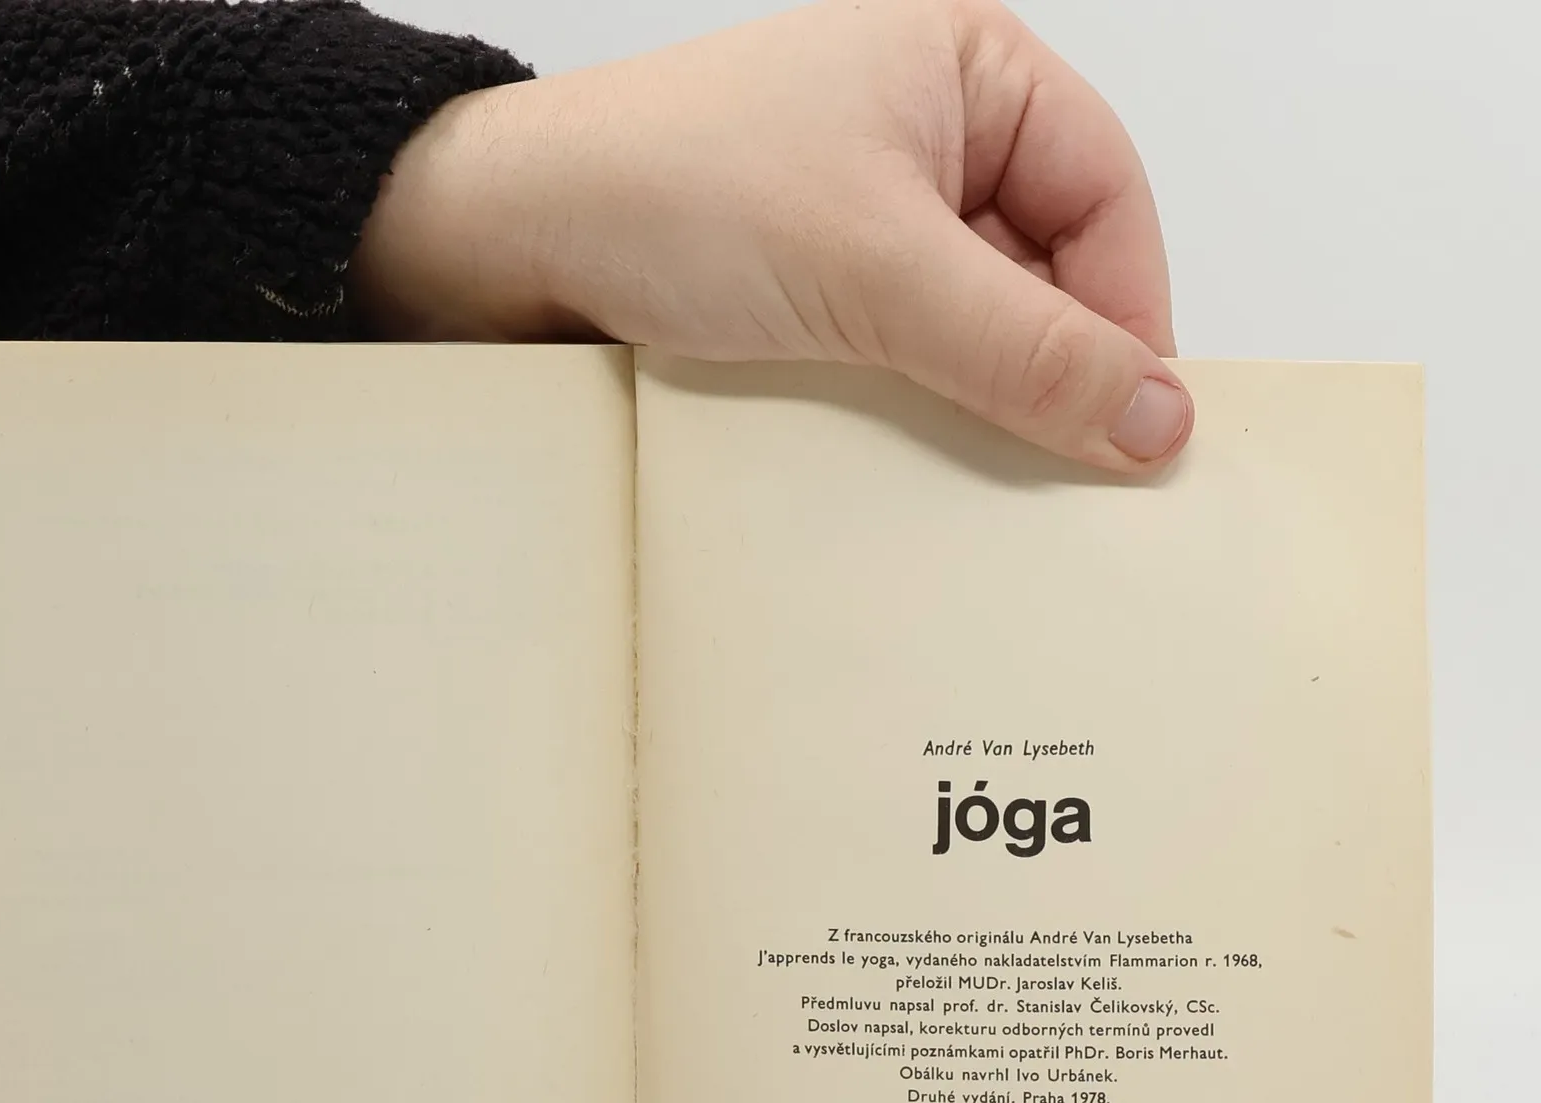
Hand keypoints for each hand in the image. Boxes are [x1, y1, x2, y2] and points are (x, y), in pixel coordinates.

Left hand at [354, 0, 1189, 471]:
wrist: (505, 240)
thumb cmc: (670, 192)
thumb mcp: (877, 271)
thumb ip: (1023, 350)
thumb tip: (1156, 421)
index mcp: (967, 70)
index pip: (1106, 199)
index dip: (1129, 317)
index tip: (1133, 430)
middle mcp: (924, 132)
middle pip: (1045, 267)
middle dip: (1049, 367)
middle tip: (1058, 473)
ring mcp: (862, 212)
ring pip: (969, 321)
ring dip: (972, 397)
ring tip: (969, 472)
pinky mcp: (808, 284)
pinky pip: (898, 353)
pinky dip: (908, 406)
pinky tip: (898, 458)